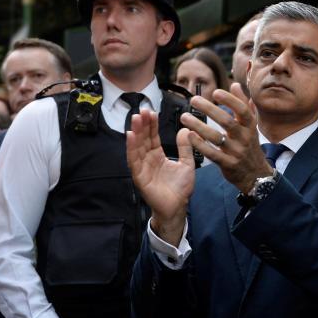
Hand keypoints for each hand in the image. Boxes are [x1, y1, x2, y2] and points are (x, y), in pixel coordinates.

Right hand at [126, 110, 195, 243]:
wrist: (178, 207)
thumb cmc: (180, 188)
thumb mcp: (187, 164)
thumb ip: (185, 147)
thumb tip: (184, 129)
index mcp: (158, 156)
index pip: (153, 137)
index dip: (151, 124)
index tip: (151, 112)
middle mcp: (148, 160)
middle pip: (143, 139)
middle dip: (142, 125)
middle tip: (142, 110)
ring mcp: (142, 168)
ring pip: (137, 147)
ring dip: (135, 132)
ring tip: (135, 119)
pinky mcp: (139, 177)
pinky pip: (134, 160)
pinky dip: (131, 148)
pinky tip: (131, 136)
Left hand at [181, 83, 272, 193]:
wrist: (255, 174)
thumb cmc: (249, 145)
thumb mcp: (251, 125)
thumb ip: (243, 104)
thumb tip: (235, 84)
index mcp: (250, 126)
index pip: (242, 110)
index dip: (230, 100)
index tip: (216, 92)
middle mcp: (245, 138)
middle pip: (227, 121)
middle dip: (209, 109)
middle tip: (194, 100)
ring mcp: (236, 152)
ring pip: (216, 137)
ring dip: (199, 126)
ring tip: (185, 117)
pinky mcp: (228, 164)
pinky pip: (212, 154)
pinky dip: (200, 144)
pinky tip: (189, 136)